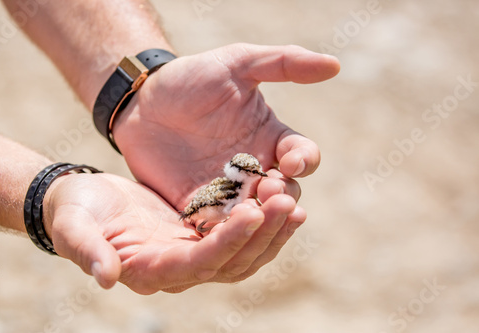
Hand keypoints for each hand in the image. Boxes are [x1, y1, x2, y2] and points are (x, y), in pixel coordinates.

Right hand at [43, 172, 305, 293]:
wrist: (84, 201)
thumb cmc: (74, 212)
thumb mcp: (74, 226)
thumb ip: (86, 251)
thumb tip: (105, 278)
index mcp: (151, 270)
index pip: (198, 264)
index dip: (227, 243)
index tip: (254, 213)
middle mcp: (178, 269)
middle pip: (231, 262)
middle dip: (261, 236)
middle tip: (287, 202)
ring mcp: (193, 253)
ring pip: (243, 253)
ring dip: (271, 231)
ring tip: (293, 202)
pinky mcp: (200, 235)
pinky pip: (239, 235)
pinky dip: (263, 222)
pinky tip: (282, 200)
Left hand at [113, 43, 339, 207]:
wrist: (143, 102)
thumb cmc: (192, 78)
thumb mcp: (237, 62)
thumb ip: (283, 62)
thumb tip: (335, 64)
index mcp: (272, 138)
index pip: (303, 155)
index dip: (304, 160)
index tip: (292, 161)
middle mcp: (256, 169)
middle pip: (284, 192)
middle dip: (282, 196)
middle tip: (269, 190)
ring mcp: (229, 191)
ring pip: (255, 215)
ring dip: (257, 218)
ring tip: (248, 213)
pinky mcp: (201, 207)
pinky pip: (219, 225)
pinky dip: (223, 231)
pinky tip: (219, 229)